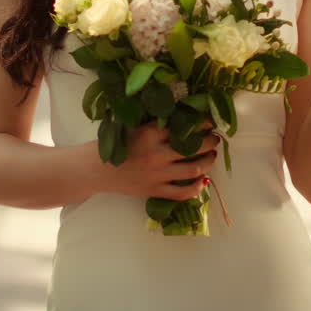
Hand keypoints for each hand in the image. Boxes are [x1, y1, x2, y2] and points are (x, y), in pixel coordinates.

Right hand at [100, 122, 219, 200]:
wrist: (95, 170)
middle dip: (209, 141)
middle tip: (215, 138)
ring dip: (208, 161)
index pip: (183, 127)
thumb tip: (183, 118)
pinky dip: (197, 188)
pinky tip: (203, 181)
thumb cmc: (114, 145)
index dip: (201, 123)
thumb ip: (156, 125)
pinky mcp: (155, 191)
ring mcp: (157, 175)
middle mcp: (156, 154)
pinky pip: (182, 193)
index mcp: (150, 134)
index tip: (209, 120)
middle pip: (193, 148)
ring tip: (212, 155)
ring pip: (193, 169)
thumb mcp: (133, 128)